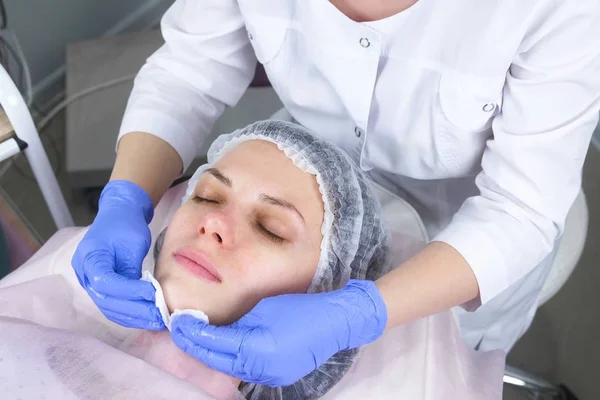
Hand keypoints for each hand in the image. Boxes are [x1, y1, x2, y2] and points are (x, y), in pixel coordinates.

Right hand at [72, 180, 164, 329]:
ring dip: (134, 317)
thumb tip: (142, 297)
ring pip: (109, 308)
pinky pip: (112, 306)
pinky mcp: (100, 288)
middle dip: (135, 310)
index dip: (130, 292)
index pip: (106, 282)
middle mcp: (84, 273)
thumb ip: (131, 270)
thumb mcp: (132, 243)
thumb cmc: (126, 224)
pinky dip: (130, 314)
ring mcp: (90, 282)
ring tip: (157, 320)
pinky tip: (148, 317)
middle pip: (106, 301)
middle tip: (159, 315)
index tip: (152, 294)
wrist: (119, 214)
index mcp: (89, 257)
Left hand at [170, 280, 386, 385]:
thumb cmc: (300, 310)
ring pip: (230, 367)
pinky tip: (221, 348)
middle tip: (179, 330)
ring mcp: (269, 377)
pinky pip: (245, 369)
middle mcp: (260, 370)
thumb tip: (214, 327)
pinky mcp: (276, 377)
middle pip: (218, 360)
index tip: (177, 322)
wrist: (334, 323)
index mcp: (256, 350)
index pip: (214, 344)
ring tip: (195, 338)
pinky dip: (230, 359)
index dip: (193, 334)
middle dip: (196, 345)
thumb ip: (237, 323)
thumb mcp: (263, 310)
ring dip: (211, 354)